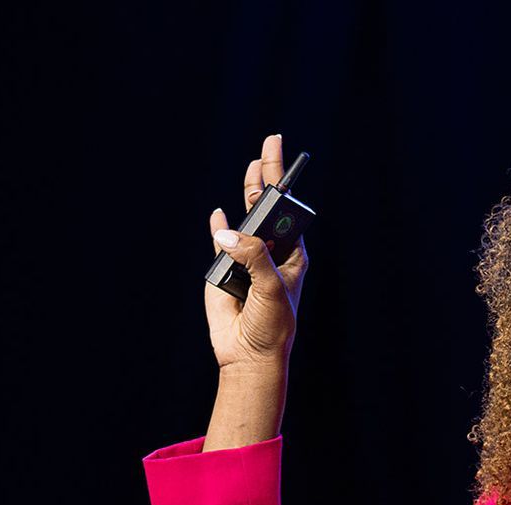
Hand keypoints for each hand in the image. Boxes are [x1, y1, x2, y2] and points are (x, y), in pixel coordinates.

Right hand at [203, 132, 307, 370]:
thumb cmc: (272, 326)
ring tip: (254, 165)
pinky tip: (220, 215)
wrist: (248, 354)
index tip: (284, 158)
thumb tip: (227, 231)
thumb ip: (253, 258)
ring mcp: (246, 259)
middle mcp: (270, 253)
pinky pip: (219, 242)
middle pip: (266, 209)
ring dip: (246, 195)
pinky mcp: (223, 269)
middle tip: (272, 143)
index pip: (288, 214)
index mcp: (291, 256)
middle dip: (267, 178)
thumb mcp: (270, 290)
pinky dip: (219, 226)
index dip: (285, 187)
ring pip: (242, 221)